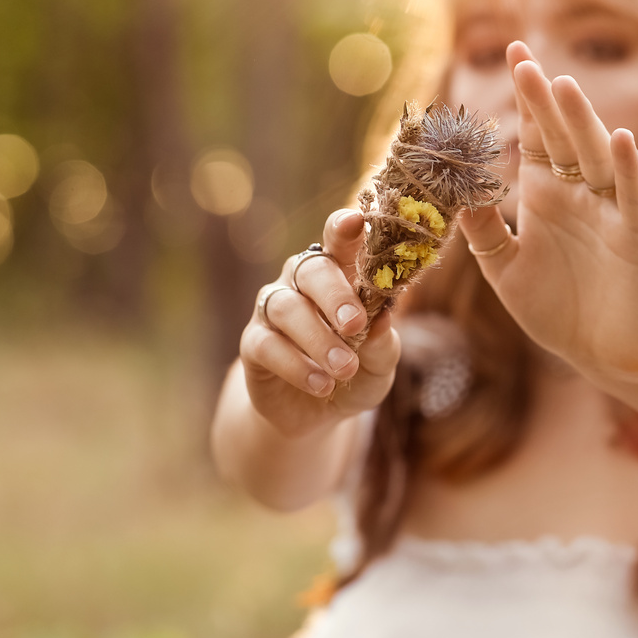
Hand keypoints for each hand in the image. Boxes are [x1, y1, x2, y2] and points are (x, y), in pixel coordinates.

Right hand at [238, 209, 399, 436]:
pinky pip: (267, 344)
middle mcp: (302, 283)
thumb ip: (383, 342)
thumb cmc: (356, 374)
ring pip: (287, 308)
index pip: (339, 241)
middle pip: (311, 269)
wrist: (317, 415)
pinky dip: (296, 365)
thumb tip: (383, 318)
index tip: (356, 221)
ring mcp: (274, 311)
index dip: (345, 228)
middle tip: (354, 324)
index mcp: (340, 274)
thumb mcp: (380, 364)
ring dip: (318, 338)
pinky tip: (321, 384)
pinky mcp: (254, 344)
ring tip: (344, 368)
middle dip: (334, 294)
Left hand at [457, 41, 637, 388]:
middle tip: (524, 59)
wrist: (607, 357)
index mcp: (547, 196)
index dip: (526, 98)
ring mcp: (610, 212)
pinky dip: (626, 169)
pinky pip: (632, 197)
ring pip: (594, 157)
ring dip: (581, 122)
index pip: (535, 136)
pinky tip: (619, 139)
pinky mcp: (637, 237)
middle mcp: (579, 194)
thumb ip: (482, 231)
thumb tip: (453, 192)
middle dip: (544, 99)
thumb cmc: (559, 311)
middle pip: (561, 136)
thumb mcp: (506, 271)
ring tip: (563, 86)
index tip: (512, 54)